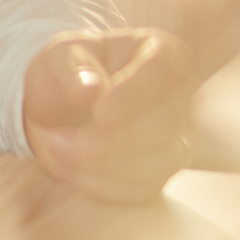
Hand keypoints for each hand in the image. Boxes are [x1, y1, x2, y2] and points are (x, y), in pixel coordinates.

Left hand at [22, 28, 194, 202]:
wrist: (62, 107)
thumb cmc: (68, 72)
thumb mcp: (59, 56)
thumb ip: (72, 68)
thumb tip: (91, 90)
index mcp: (162, 52)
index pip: (163, 71)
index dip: (134, 94)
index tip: (98, 111)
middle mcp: (181, 96)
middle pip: (165, 122)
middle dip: (111, 138)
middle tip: (59, 139)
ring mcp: (178, 137)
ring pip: (160, 161)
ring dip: (104, 165)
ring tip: (58, 151)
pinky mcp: (163, 171)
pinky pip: (144, 187)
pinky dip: (104, 184)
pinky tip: (71, 169)